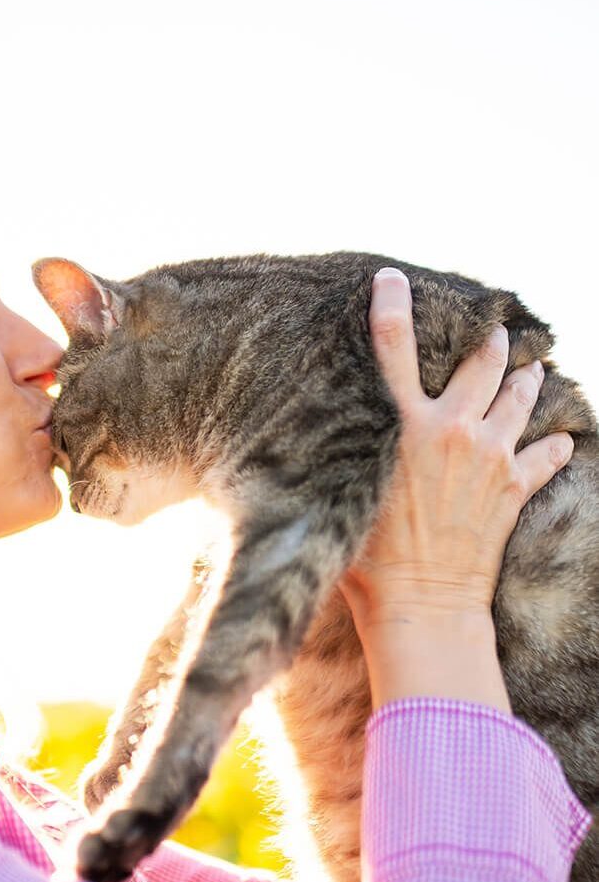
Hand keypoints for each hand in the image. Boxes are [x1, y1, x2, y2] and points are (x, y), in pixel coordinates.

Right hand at [339, 267, 573, 631]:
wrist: (421, 603)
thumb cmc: (367, 560)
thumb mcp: (343, 495)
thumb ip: (345, 457)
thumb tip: (324, 440)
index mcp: (402, 426)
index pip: (391, 346)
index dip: (391, 304)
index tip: (392, 278)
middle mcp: (451, 429)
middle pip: (481, 363)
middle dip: (490, 342)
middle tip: (494, 332)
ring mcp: (490, 456)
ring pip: (521, 397)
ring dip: (526, 380)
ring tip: (531, 371)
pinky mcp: (515, 487)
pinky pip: (549, 452)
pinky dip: (553, 444)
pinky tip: (557, 439)